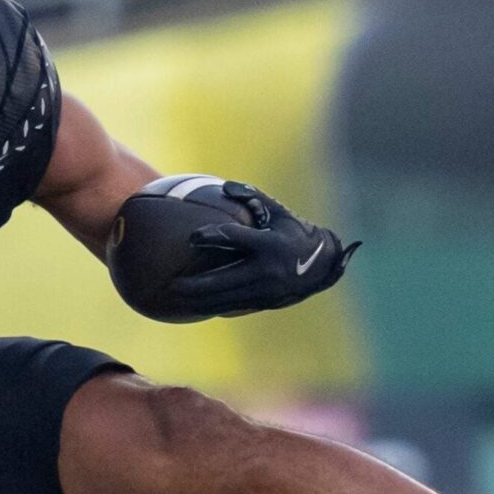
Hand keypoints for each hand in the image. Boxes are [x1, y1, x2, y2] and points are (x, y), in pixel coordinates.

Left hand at [168, 182, 358, 317]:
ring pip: (224, 299)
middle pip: (221, 280)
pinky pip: (232, 307)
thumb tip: (225, 185)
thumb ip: (253, 197)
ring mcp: (264, 290)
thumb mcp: (279, 212)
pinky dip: (211, 307)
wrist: (322, 266)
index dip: (211, 236)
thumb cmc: (295, 233)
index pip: (234, 238)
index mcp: (268, 244)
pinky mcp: (263, 302)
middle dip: (194, 285)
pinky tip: (194, 306)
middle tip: (171, 283)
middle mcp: (265, 270)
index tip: (191, 237)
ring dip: (197, 301)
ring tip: (175, 299)